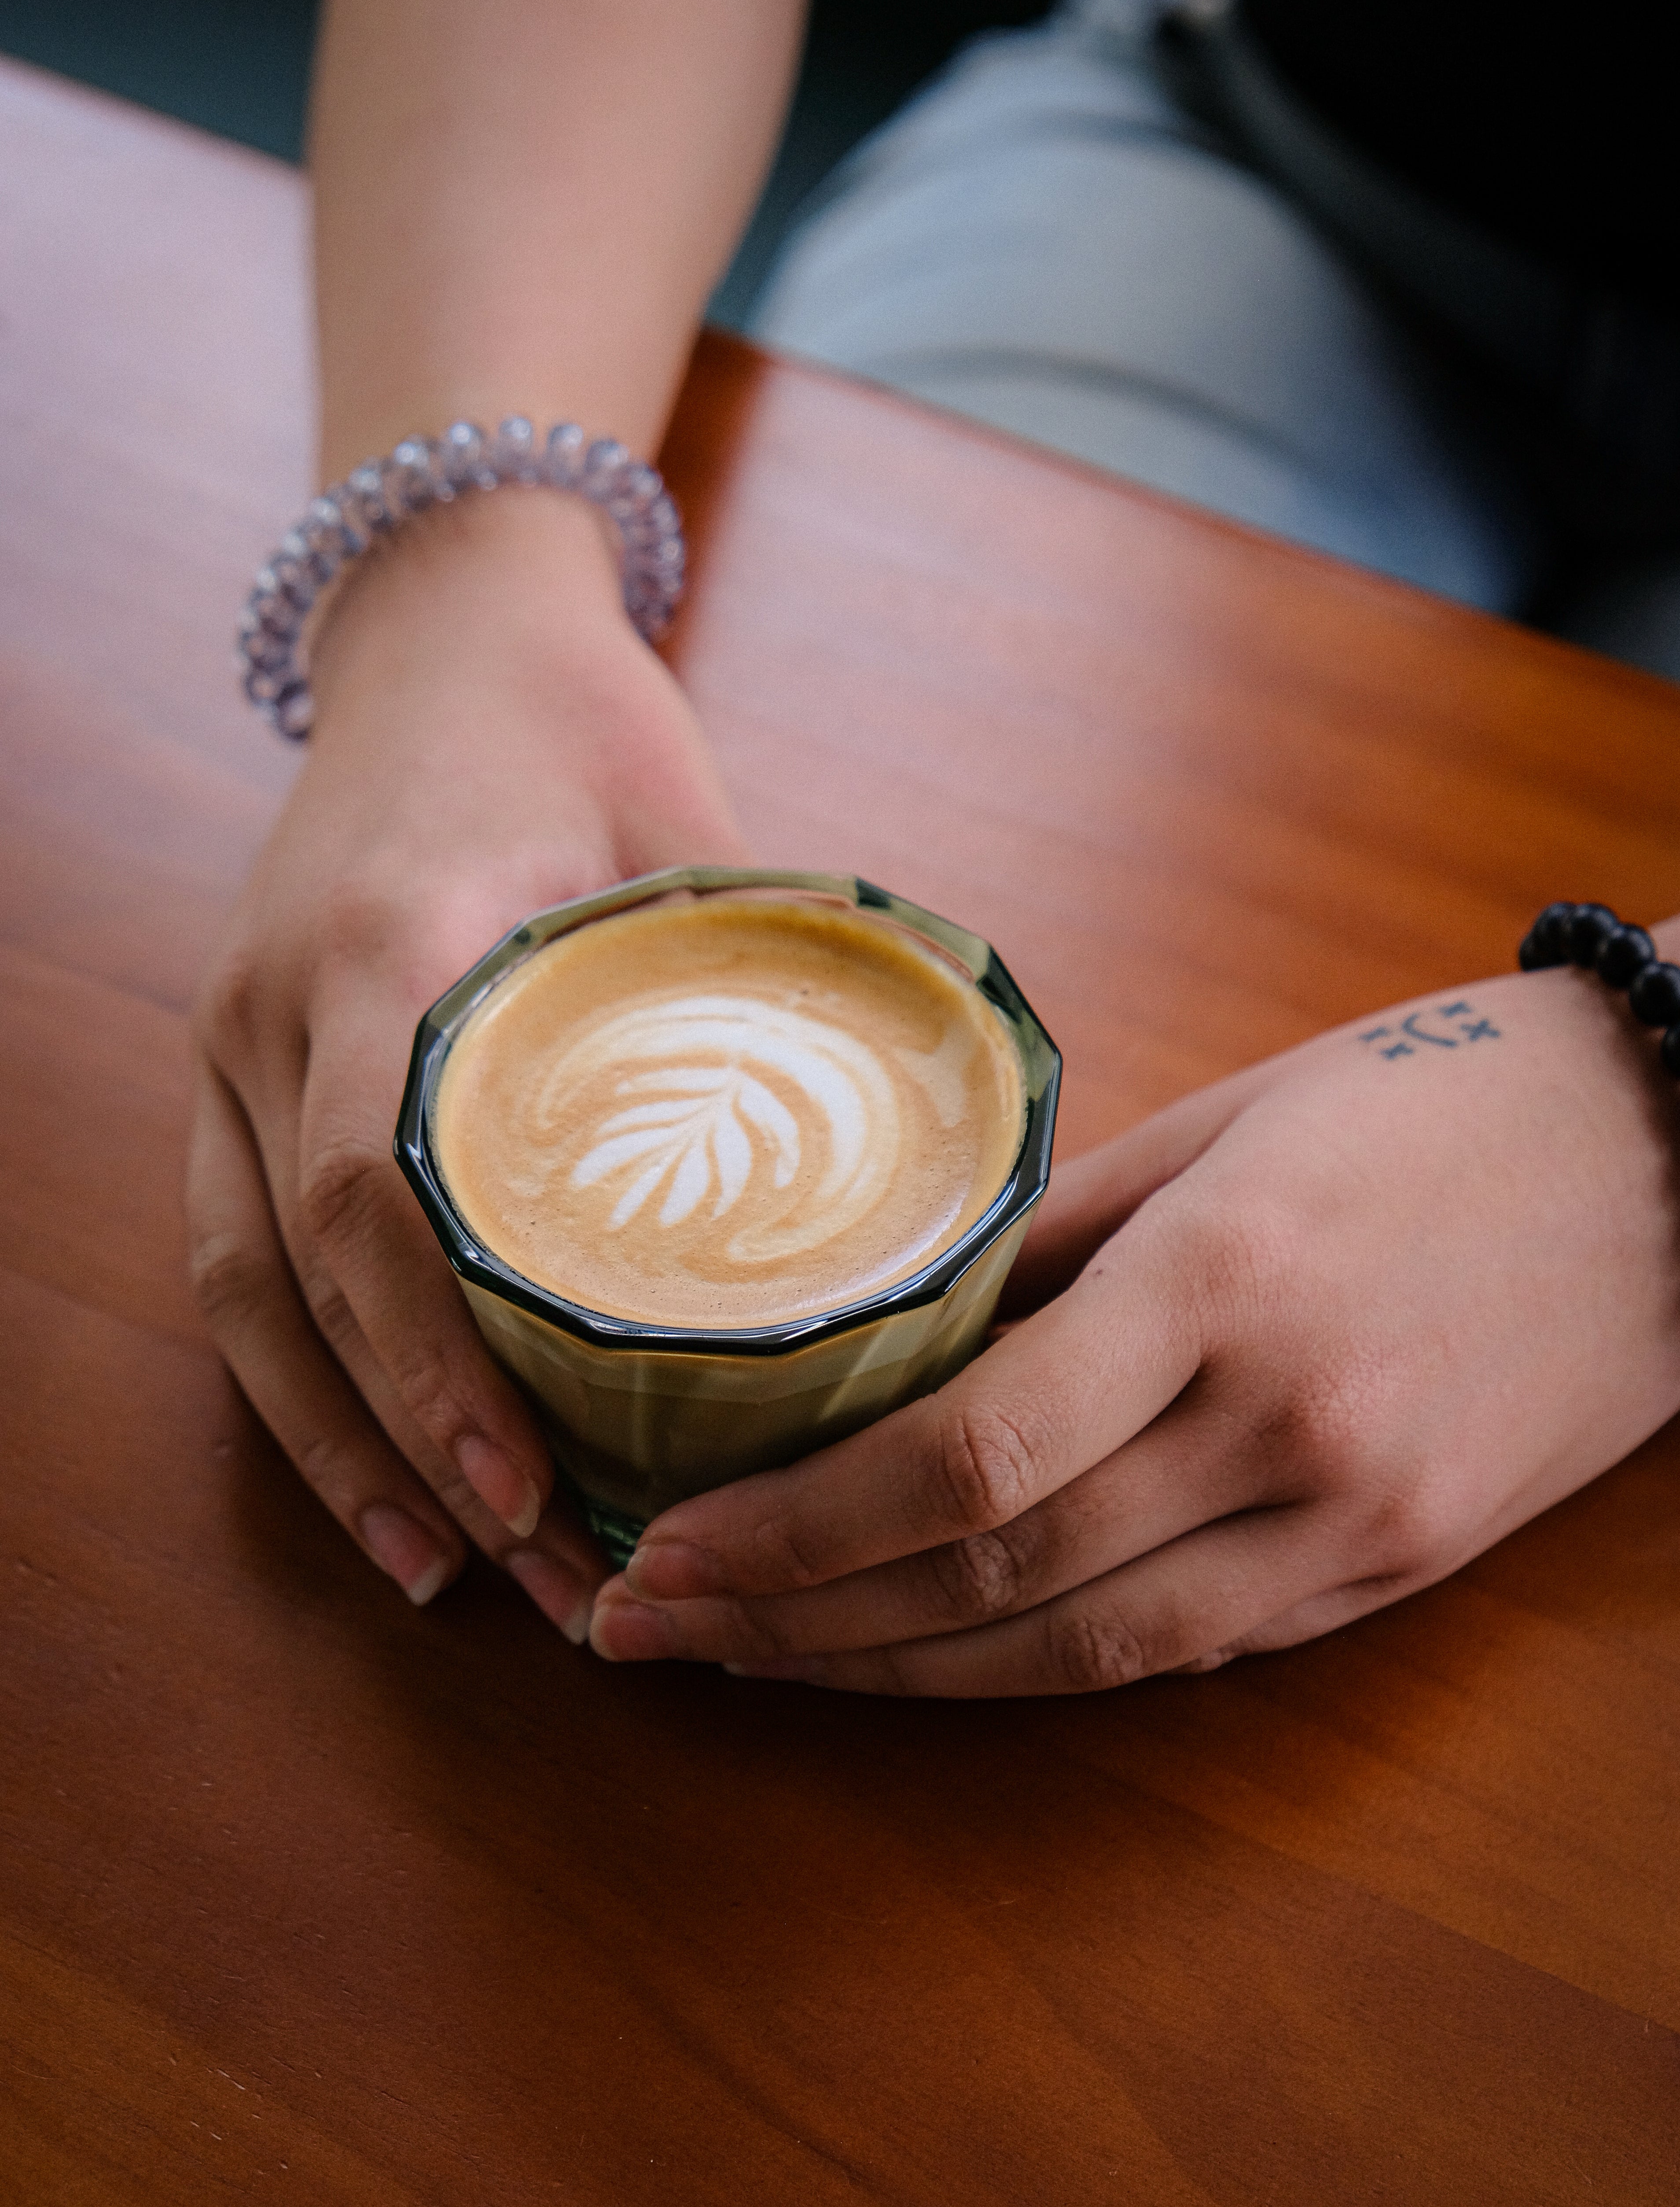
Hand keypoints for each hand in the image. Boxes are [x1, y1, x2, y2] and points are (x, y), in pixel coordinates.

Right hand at [189, 490, 745, 1633]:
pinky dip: (305, 1377)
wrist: (436, 627)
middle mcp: (273, 1004)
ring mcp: (231, 1040)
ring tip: (449, 1577)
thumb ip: (767, 966)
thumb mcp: (681, 822)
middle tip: (546, 1579)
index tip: (531, 1481)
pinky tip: (387, 1474)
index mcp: (387, 937)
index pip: (371, 1184)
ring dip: (341, 1447)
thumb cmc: (575, 716)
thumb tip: (921, 1134)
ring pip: (243, 1290)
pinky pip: (238, 1253)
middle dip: (412, 1448)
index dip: (436, 1354)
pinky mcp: (233, 1068)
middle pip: (298, 1277)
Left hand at [591, 947, 1679, 1690]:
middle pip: (995, 1577)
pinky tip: (917, 1660)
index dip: (794, 1528)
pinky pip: (1180, 1651)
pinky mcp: (1395, 1572)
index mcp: (1228, 1285)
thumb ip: (1050, 1240)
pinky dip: (1029, 1667)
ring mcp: (1353, 1524)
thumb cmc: (1439, 1099)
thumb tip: (888, 1328)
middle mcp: (1289, 1432)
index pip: (966, 1453)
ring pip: (1076, 1652)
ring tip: (745, 1664)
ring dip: (889, 1675)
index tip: (663, 1545)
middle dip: (797, 1621)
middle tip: (640, 1625)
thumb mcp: (1226, 1123)